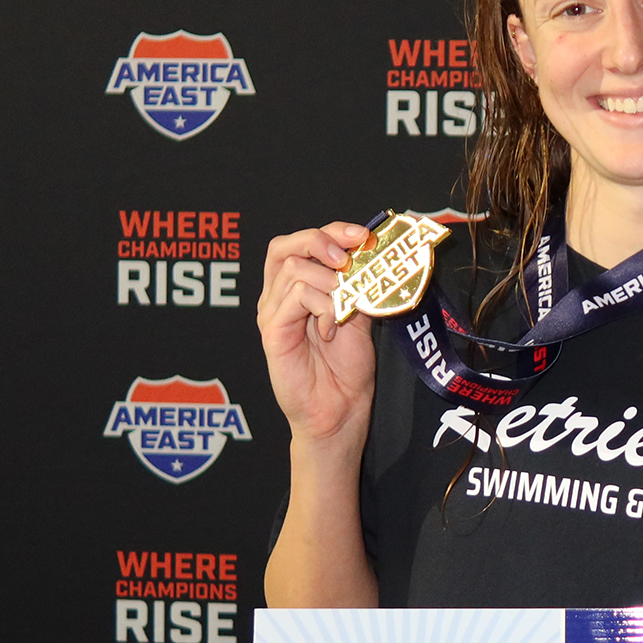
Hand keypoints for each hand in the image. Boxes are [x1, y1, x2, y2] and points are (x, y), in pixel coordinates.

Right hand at [257, 222, 379, 444]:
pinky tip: (332, 329)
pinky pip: (294, 296)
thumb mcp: (358, 316)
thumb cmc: (347, 368)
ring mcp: (271, 313)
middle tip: (347, 257)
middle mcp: (278, 296)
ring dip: (329, 282)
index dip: (332, 231)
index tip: (362, 236)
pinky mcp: (271, 331)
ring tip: (344, 310)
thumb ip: (357, 285)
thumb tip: (371, 253)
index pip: (303, 242)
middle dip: (320, 240)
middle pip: (285, 245)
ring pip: (294, 268)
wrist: (340, 410)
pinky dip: (322, 306)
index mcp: (297, 288)